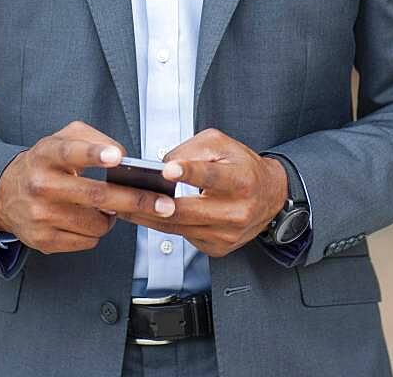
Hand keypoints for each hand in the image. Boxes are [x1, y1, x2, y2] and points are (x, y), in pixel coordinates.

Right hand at [0, 120, 128, 254]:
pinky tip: (89, 219)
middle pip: (95, 195)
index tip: (118, 158)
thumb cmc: (45, 162)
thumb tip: (123, 158)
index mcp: (47, 155)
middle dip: (135, 200)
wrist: (5, 193)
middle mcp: (41, 185)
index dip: (95, 154)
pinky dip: (97, 231)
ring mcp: (40, 216)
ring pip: (96, 223)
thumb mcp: (63, 138)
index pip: (71, 152)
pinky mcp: (42, 240)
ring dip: (113, 216)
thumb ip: (94, 138)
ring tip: (110, 205)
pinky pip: (87, 241)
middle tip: (164, 204)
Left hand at [104, 129, 288, 257]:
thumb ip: (191, 149)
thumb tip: (162, 165)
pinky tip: (145, 216)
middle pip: (188, 210)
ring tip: (122, 205)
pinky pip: (183, 237)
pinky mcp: (218, 248)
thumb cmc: (242, 166)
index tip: (167, 170)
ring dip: (148, 217)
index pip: (212, 176)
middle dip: (152, 202)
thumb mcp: (222, 144)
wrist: (270, 196)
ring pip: (179, 227)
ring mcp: (227, 234)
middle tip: (125, 194)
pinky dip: (162, 226)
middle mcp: (236, 211)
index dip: (189, 172)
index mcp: (240, 179)